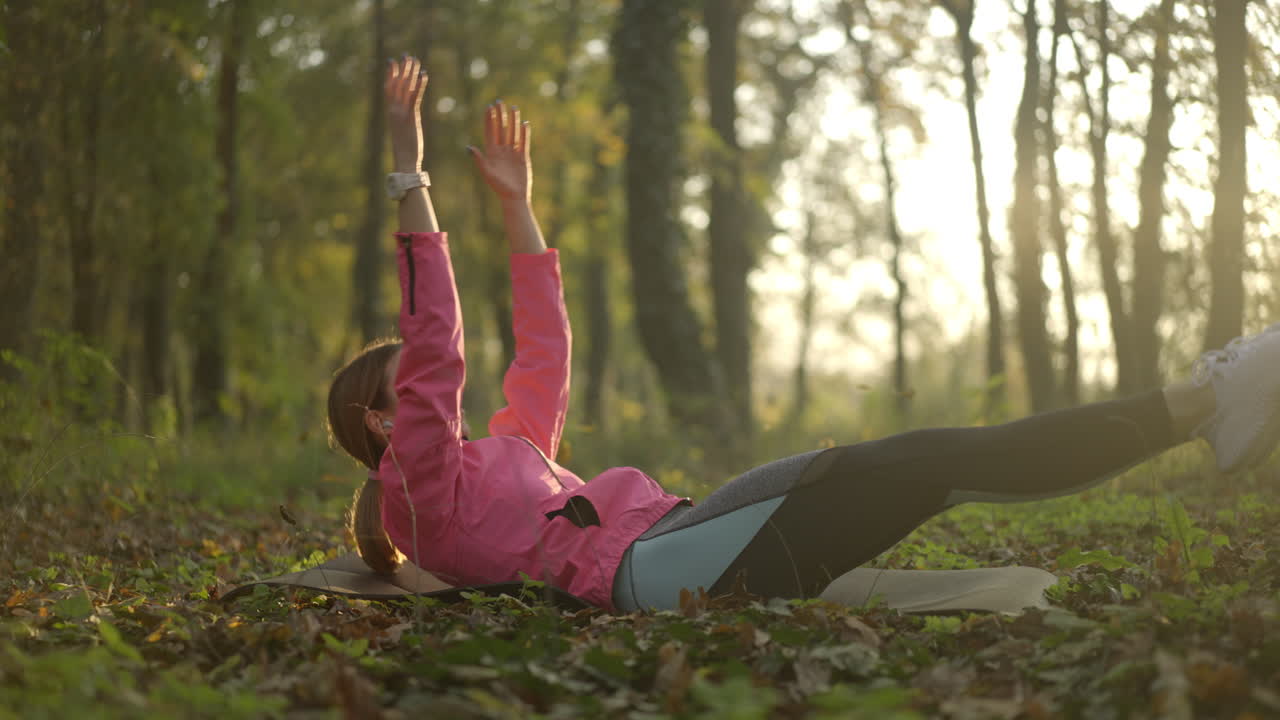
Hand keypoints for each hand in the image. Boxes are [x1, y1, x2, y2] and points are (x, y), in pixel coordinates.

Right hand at [386, 55, 427, 171]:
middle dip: (402, 69)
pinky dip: (419, 85)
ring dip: (410, 72)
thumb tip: (403, 117)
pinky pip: (415, 97)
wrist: (404, 161)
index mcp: (390, 112)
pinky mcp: (412, 117)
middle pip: (397, 84)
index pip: (388, 88)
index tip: (392, 61)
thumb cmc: (404, 151)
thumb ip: (401, 121)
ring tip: (414, 59)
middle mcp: (394, 110)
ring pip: (405, 87)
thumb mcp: (401, 132)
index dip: (390, 74)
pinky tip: (423, 74)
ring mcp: (402, 112)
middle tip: (407, 55)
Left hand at [469, 100, 530, 203]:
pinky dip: (524, 133)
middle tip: (499, 102)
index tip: (488, 107)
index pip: (490, 132)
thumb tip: (469, 147)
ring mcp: (513, 153)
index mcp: (492, 153)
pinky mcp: (523, 157)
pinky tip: (525, 123)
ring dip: (513, 121)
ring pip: (513, 132)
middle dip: (500, 115)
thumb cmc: (498, 187)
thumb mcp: (487, 172)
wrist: (513, 197)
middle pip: (501, 129)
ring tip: (514, 108)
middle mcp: (502, 150)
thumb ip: (479, 159)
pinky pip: (524, 142)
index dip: (489, 120)